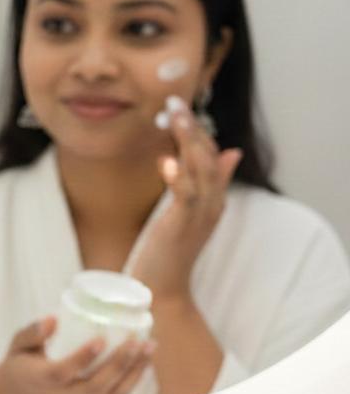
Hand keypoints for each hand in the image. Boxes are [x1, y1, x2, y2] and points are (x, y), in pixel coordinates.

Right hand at [0, 316, 155, 393]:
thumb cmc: (20, 365)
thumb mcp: (17, 345)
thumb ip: (33, 332)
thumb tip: (54, 318)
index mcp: (43, 379)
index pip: (65, 372)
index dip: (84, 357)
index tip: (101, 339)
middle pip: (97, 385)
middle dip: (120, 363)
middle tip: (137, 339)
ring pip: (112, 392)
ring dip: (135, 371)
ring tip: (150, 346)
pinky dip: (135, 379)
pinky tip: (145, 359)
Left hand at [130, 96, 242, 301]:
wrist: (162, 291)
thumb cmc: (169, 253)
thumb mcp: (188, 214)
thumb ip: (207, 185)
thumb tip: (230, 153)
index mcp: (213, 200)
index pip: (212, 157)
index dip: (198, 132)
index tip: (180, 109)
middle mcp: (211, 205)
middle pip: (209, 158)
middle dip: (194, 128)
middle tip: (175, 102)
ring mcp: (198, 216)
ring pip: (201, 171)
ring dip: (188, 142)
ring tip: (175, 117)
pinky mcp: (181, 226)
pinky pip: (184, 198)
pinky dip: (177, 178)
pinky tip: (165, 161)